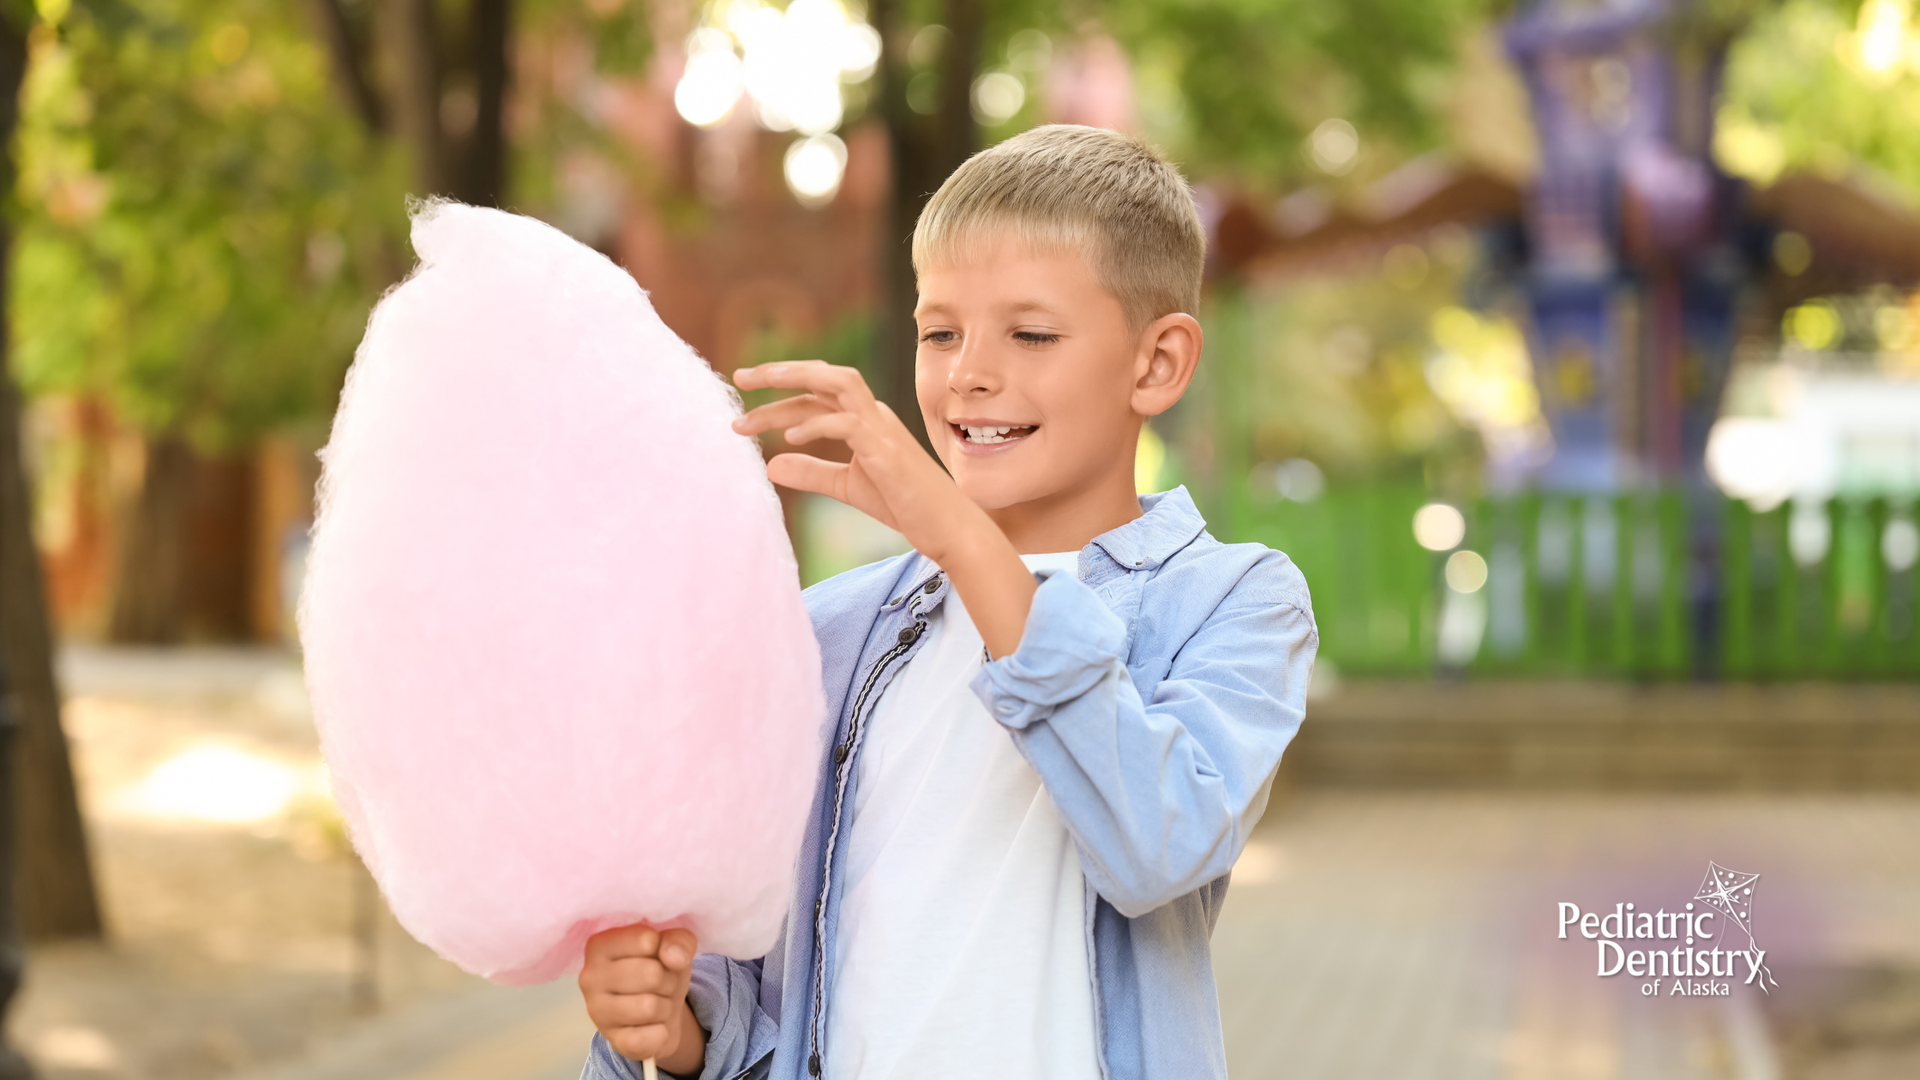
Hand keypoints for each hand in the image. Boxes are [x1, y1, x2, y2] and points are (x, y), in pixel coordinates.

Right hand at [579, 925, 704, 1074]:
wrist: (660, 1013)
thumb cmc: (661, 969)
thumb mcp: (675, 946)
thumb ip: (679, 940)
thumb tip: (674, 957)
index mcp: (600, 945)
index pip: (648, 941)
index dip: (666, 951)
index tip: (659, 958)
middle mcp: (590, 976)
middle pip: (652, 974)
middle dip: (668, 980)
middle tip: (662, 984)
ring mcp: (596, 1011)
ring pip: (651, 1007)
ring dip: (666, 1006)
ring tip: (657, 1003)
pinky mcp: (613, 1041)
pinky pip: (651, 1038)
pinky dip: (663, 1033)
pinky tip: (653, 1027)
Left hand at [730, 361, 971, 563]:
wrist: (947, 526)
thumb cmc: (905, 504)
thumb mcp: (846, 486)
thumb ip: (811, 471)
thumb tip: (770, 464)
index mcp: (863, 419)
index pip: (815, 396)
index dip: (777, 399)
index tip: (741, 413)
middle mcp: (872, 413)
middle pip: (823, 376)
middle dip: (780, 372)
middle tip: (738, 378)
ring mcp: (881, 427)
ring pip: (837, 383)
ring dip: (795, 381)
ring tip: (757, 391)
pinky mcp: (886, 449)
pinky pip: (847, 423)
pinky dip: (816, 425)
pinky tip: (790, 439)